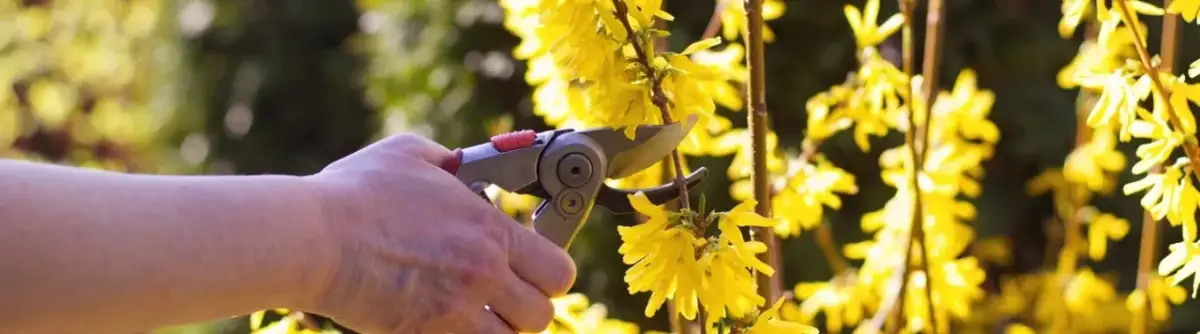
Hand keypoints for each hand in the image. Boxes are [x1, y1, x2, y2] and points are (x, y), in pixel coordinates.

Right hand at [301, 134, 575, 332]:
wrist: (313, 238)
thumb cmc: (356, 194)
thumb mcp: (410, 155)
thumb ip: (449, 161)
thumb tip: (460, 164)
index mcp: (489, 230)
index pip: (559, 269)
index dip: (550, 272)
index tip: (534, 269)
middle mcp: (482, 274)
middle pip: (542, 314)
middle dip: (527, 308)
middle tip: (507, 298)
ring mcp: (455, 312)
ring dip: (499, 330)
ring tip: (478, 316)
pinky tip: (447, 325)